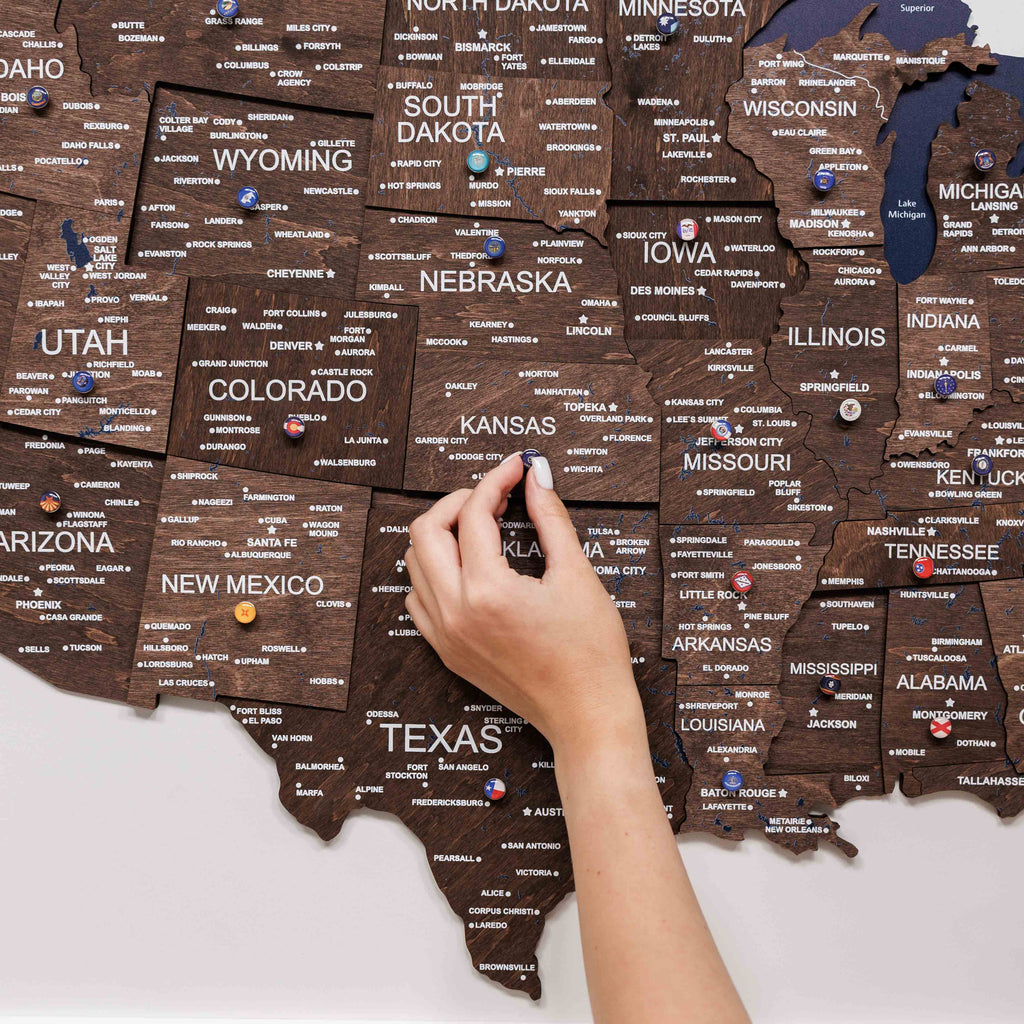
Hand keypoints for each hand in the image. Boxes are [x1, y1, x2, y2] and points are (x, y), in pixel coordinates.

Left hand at [404, 453, 645, 758]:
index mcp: (487, 591)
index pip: (473, 513)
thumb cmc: (591, 653)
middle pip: (426, 530)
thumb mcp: (576, 575)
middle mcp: (455, 612)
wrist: (587, 716)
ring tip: (484, 528)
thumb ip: (550, 518)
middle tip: (495, 496)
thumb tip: (536, 476)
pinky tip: (469, 567)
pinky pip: (418, 598)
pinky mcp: (447, 651)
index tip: (517, 468)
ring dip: (443, 535)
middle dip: (459, 501)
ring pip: (415, 563)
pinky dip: (434, 572)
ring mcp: (445, 635)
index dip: (496, 480)